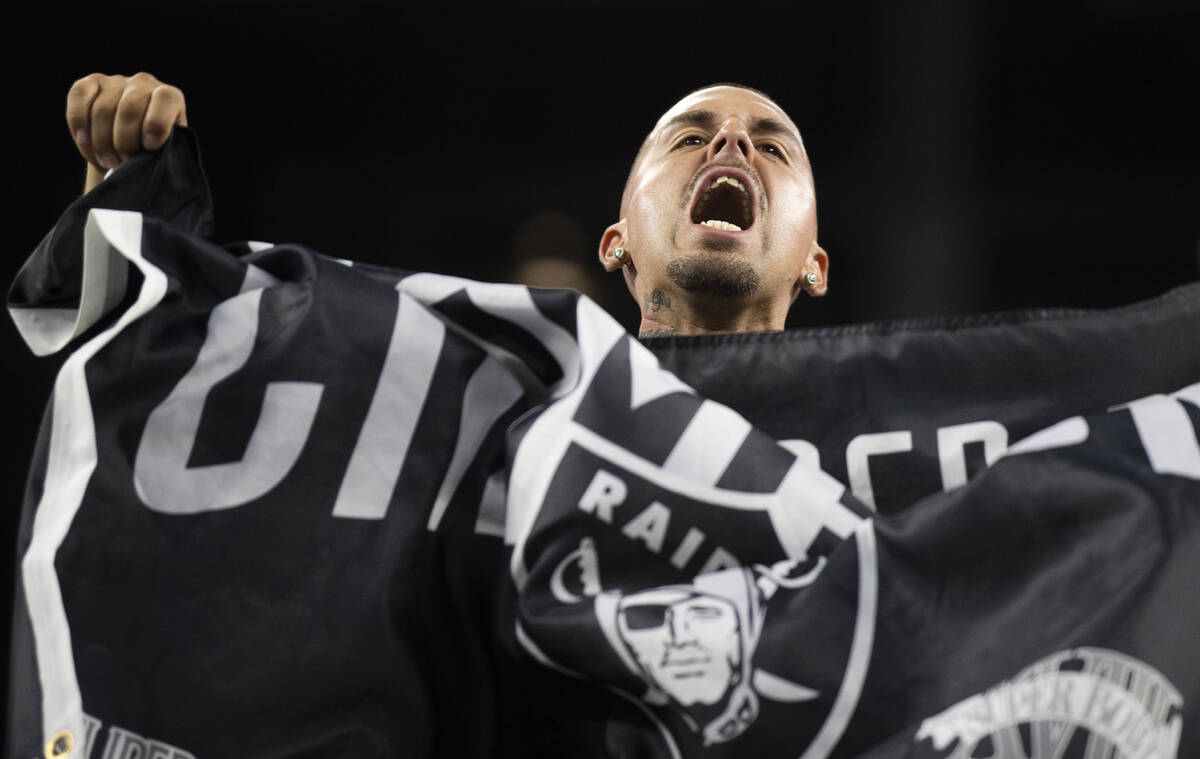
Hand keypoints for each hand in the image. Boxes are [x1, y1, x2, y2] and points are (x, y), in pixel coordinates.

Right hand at [66, 72, 186, 177]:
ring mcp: (115, 81)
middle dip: (123, 143)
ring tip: (107, 160)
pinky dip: (79, 123)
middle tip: (122, 162)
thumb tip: (149, 155)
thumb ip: (164, 151)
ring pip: (102, 110)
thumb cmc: (151, 153)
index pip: (165, 99)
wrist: (128, 147)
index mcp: (170, 97)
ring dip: (101, 142)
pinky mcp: (90, 83)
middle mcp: (144, 83)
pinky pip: (79, 97)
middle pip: (128, 109)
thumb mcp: (166, 152)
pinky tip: (84, 141)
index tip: (150, 147)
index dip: (156, 123)